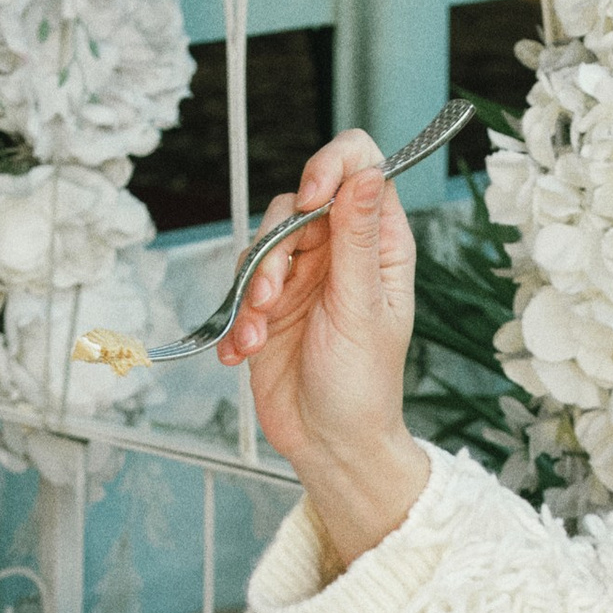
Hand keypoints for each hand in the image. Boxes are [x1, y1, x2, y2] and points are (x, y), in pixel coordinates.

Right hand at [220, 132, 427, 569]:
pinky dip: (235, 318)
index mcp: (377, 244)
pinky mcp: (266, 307)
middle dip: (276, 248)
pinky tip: (242, 349)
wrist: (329, 445)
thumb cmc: (363, 385)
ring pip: (262, 244)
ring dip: (250, 288)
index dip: (332, 167)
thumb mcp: (362, 308)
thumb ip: (357, 238)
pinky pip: (237, 288)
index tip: (311, 197)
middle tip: (272, 295)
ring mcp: (300, 277)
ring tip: (257, 330)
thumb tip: (367, 174)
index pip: (361, 168)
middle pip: (296, 204)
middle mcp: (339, 252)